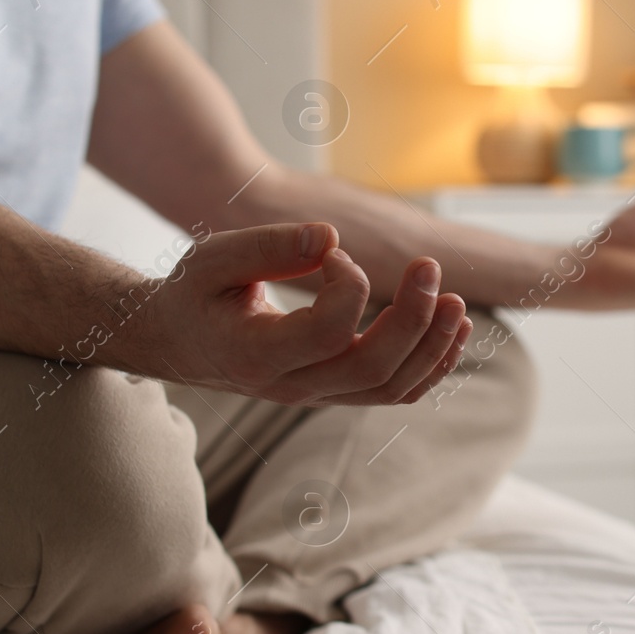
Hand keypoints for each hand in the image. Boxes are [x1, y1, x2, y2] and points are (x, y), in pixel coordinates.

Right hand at [141, 223, 471, 404]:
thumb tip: (331, 237)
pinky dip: (432, 365)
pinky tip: (453, 328)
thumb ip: (267, 247)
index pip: (326, 332)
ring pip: (392, 390)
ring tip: (455, 301)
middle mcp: (291, 387)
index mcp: (255, 355)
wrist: (179, 342)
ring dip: (432, 346)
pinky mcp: (337, 392)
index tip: (334, 251)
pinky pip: (396, 393)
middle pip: (371, 369)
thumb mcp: (212, 259)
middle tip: (429, 266)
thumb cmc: (195, 294)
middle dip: (412, 318)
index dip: (347, 283)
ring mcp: (317, 396)